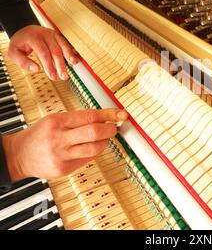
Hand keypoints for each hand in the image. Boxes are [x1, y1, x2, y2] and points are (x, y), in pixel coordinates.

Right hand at [2, 109, 128, 180]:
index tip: (120, 114)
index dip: (109, 115)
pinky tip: (92, 148)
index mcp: (57, 121)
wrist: (18, 155)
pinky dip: (94, 152)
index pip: (90, 116)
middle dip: (110, 130)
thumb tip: (105, 118)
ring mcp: (61, 156)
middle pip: (94, 133)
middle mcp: (59, 138)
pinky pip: (87, 160)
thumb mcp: (55, 119)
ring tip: (105, 138)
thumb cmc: (40, 135)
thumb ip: (78, 119)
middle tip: (114, 128)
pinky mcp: (63, 169)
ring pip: (94, 149)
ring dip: (105, 142)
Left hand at [8, 25, 77, 80]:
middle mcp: (45, 35)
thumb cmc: (20, 42)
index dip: (49, 65)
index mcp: (34, 38)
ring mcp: (53, 34)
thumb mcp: (14, 52)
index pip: (44, 53)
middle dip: (61, 65)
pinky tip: (75, 58)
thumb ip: (23, 62)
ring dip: (69, 56)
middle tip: (63, 76)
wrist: (24, 29)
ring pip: (63, 45)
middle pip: (56, 50)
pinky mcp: (58, 36)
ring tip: (73, 65)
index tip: (53, 76)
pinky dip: (71, 51)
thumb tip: (36, 69)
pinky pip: (66, 43)